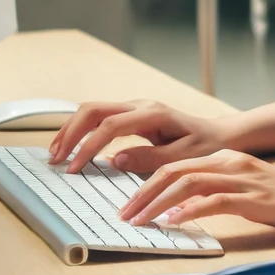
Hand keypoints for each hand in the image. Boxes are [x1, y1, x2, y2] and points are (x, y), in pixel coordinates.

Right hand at [48, 100, 234, 173]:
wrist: (219, 136)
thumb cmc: (204, 147)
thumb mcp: (182, 159)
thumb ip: (150, 159)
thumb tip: (115, 159)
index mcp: (152, 114)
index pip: (109, 127)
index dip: (88, 147)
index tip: (74, 169)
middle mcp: (140, 106)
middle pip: (93, 110)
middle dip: (70, 132)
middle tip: (55, 159)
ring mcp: (135, 107)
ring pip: (93, 110)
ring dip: (72, 129)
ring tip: (56, 152)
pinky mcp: (133, 115)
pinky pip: (101, 116)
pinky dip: (82, 129)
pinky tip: (73, 145)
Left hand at [117, 149, 274, 237]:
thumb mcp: (247, 193)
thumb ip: (217, 194)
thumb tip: (182, 210)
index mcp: (225, 159)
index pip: (175, 166)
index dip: (145, 184)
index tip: (127, 205)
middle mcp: (230, 162)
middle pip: (174, 170)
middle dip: (142, 193)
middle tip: (123, 215)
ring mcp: (243, 178)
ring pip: (188, 182)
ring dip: (158, 203)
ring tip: (139, 221)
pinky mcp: (256, 197)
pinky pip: (216, 200)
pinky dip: (190, 209)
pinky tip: (175, 222)